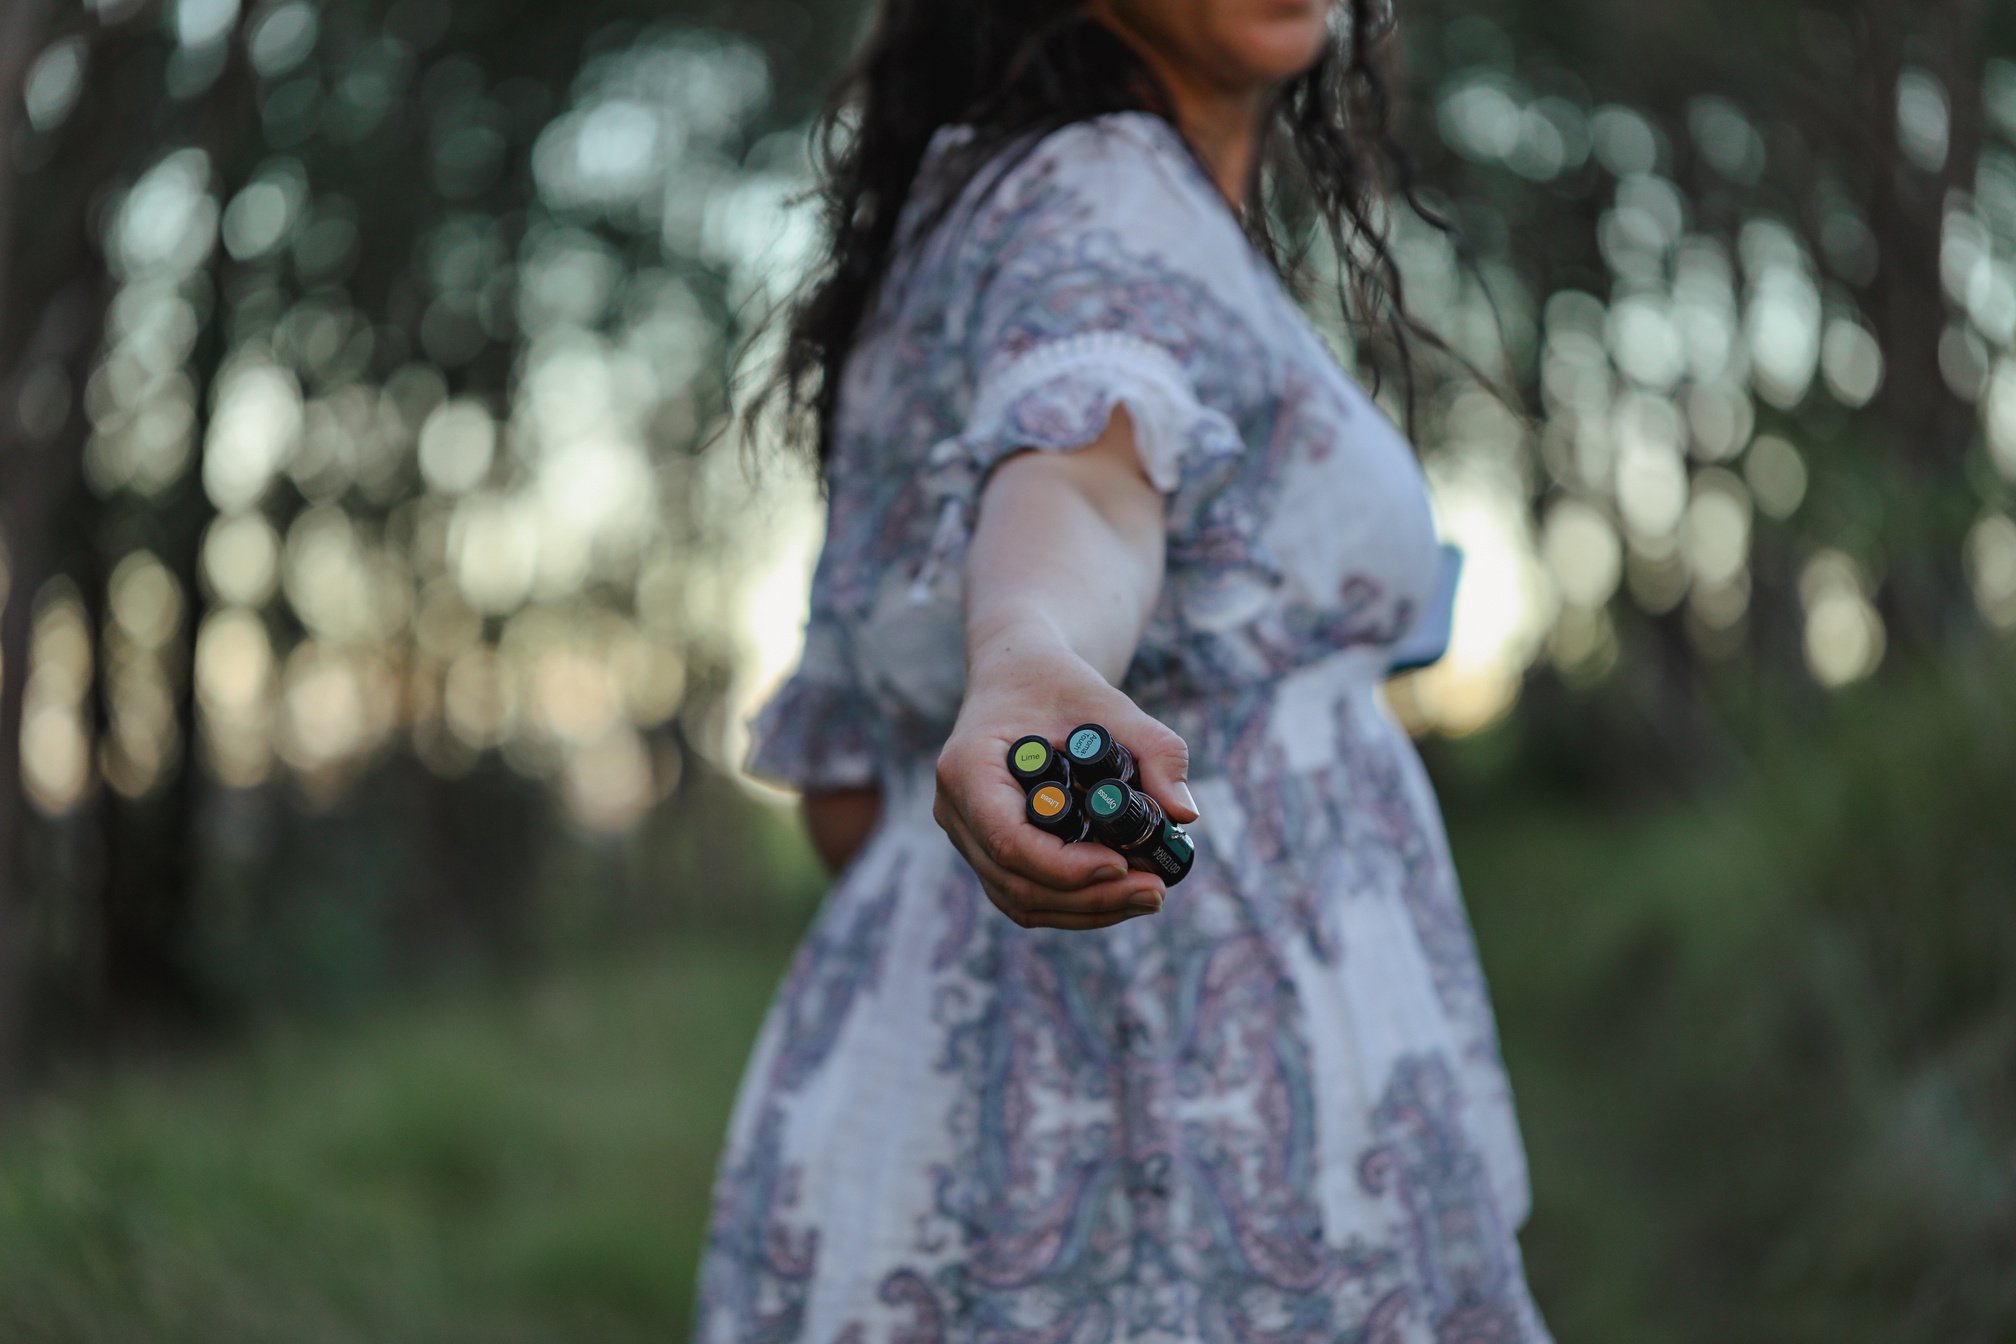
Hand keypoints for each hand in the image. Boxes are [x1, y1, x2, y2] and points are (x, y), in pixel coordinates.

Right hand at [932, 639, 1200, 931]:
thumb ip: (1154, 749)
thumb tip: (1183, 814)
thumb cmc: (1058, 685)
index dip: (1067, 866)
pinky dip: (1073, 904)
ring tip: (1148, 895)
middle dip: (1090, 897)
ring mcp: (965, 836)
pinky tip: (1121, 894)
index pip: (1010, 840)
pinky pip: (1022, 894)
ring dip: (1086, 910)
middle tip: (1155, 891)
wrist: (1019, 678)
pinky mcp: (984, 852)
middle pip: (1015, 883)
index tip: (1124, 863)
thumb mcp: (1110, 704)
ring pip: (1018, 900)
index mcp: (969, 767)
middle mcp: (955, 810)